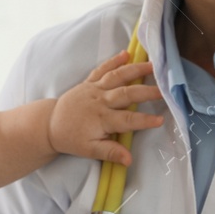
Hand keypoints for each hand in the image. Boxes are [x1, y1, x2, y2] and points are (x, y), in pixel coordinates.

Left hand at [47, 50, 164, 163]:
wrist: (49, 124)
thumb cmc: (71, 138)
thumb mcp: (89, 150)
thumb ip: (110, 152)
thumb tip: (129, 160)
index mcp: (101, 119)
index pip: (127, 120)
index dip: (144, 120)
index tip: (161, 119)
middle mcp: (100, 101)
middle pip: (126, 94)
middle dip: (146, 92)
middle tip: (165, 91)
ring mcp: (94, 89)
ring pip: (117, 77)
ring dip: (135, 70)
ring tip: (152, 66)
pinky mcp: (89, 82)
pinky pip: (102, 70)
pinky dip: (114, 61)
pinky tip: (126, 54)